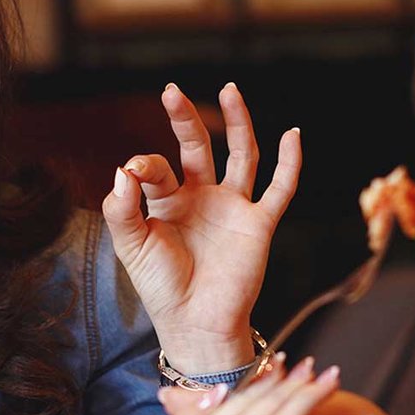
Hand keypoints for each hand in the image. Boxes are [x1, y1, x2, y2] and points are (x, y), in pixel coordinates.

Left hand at [102, 82, 301, 372]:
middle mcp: (201, 197)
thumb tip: (123, 169)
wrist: (195, 324)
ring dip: (238, 123)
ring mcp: (232, 207)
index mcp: (167, 201)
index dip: (145, 165)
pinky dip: (289, 162)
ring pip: (241, 155)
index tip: (135, 173)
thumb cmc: (162, 288)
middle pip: (198, 147)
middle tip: (171, 92)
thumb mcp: (131, 247)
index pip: (157, 167)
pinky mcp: (259, 224)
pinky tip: (293, 135)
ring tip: (230, 90)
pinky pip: (279, 189)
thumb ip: (121, 209)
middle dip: (185, 120)